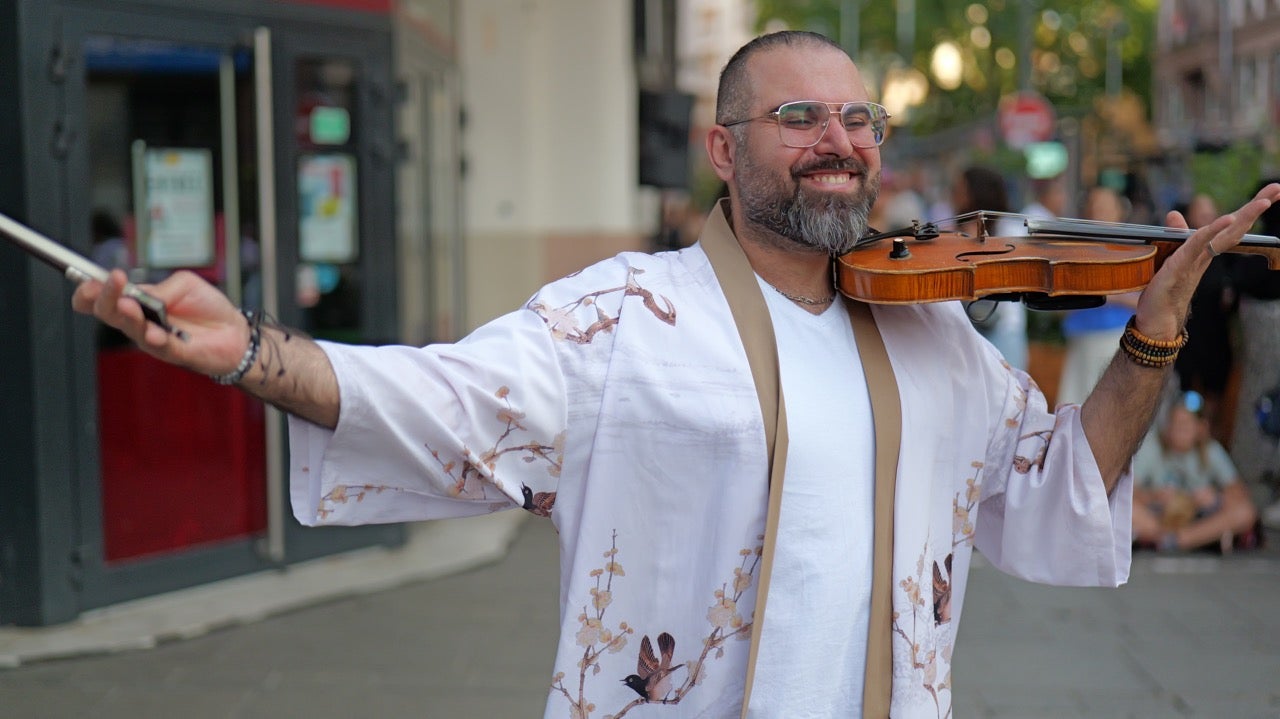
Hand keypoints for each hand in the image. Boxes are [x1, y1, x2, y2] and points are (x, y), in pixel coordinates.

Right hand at [72, 269, 249, 376]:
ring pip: (132, 329)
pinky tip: (153, 331)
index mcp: (138, 302)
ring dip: (128, 316)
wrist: (235, 331)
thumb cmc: (207, 307)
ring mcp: (154, 339)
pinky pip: (160, 346)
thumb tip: (142, 293)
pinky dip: (155, 338)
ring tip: (128, 305)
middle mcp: (140, 322)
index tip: (89, 281)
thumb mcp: (184, 284)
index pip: (102, 299)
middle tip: (112, 282)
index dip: (89, 292)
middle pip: (109, 313)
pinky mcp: (174, 352)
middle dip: (105, 297)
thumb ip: (160, 287)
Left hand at [1134, 183, 1279, 339]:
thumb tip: (1174, 214)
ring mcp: (1194, 262)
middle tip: (1277, 188)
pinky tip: (1228, 219)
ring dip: (1244, 216)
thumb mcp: (1167, 257)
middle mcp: (1204, 256)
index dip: (1248, 210)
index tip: (1271, 193)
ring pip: (1223, 236)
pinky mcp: (1177, 269)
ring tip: (1264, 201)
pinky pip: (1196, 246)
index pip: (1228, 227)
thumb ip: (1175, 236)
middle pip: (1234, 228)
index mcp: (1203, 251)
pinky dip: (1212, 231)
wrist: (1155, 323)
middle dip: (1255, 207)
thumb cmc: (1162, 292)